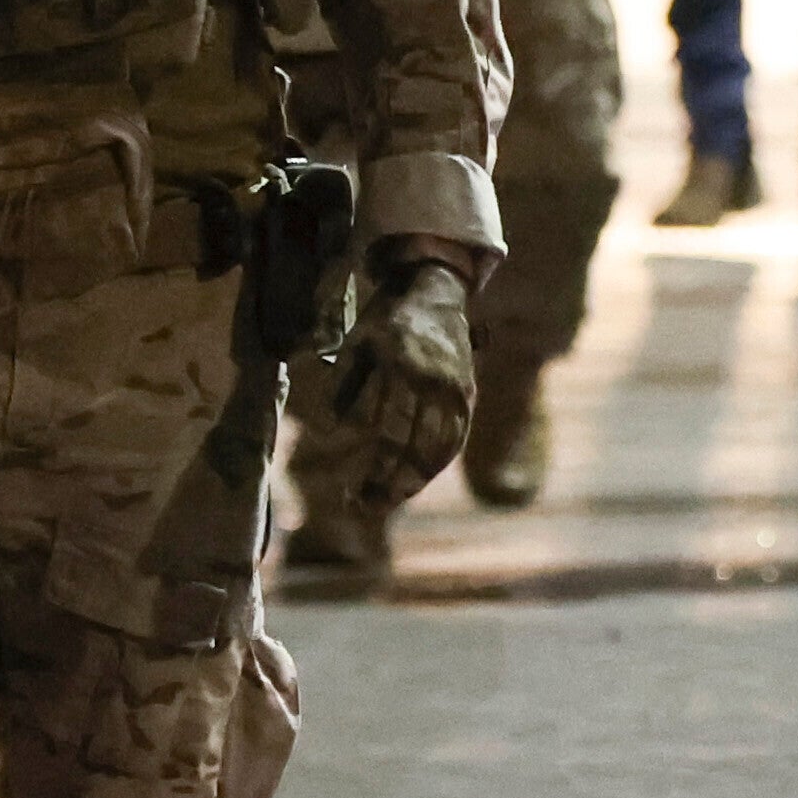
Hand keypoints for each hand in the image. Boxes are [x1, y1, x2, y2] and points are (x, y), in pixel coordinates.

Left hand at [330, 256, 476, 510]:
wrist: (436, 287)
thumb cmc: (388, 315)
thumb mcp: (356, 341)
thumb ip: (343, 384)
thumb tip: (328, 431)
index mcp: (405, 369)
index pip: (390, 436)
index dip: (373, 473)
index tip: (351, 496)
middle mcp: (436, 383)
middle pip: (418, 452)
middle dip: (393, 487)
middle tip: (367, 509)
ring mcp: (458, 389)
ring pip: (442, 451)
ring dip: (415, 481)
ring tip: (389, 500)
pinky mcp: (468, 394)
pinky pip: (456, 438)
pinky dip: (437, 463)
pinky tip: (417, 479)